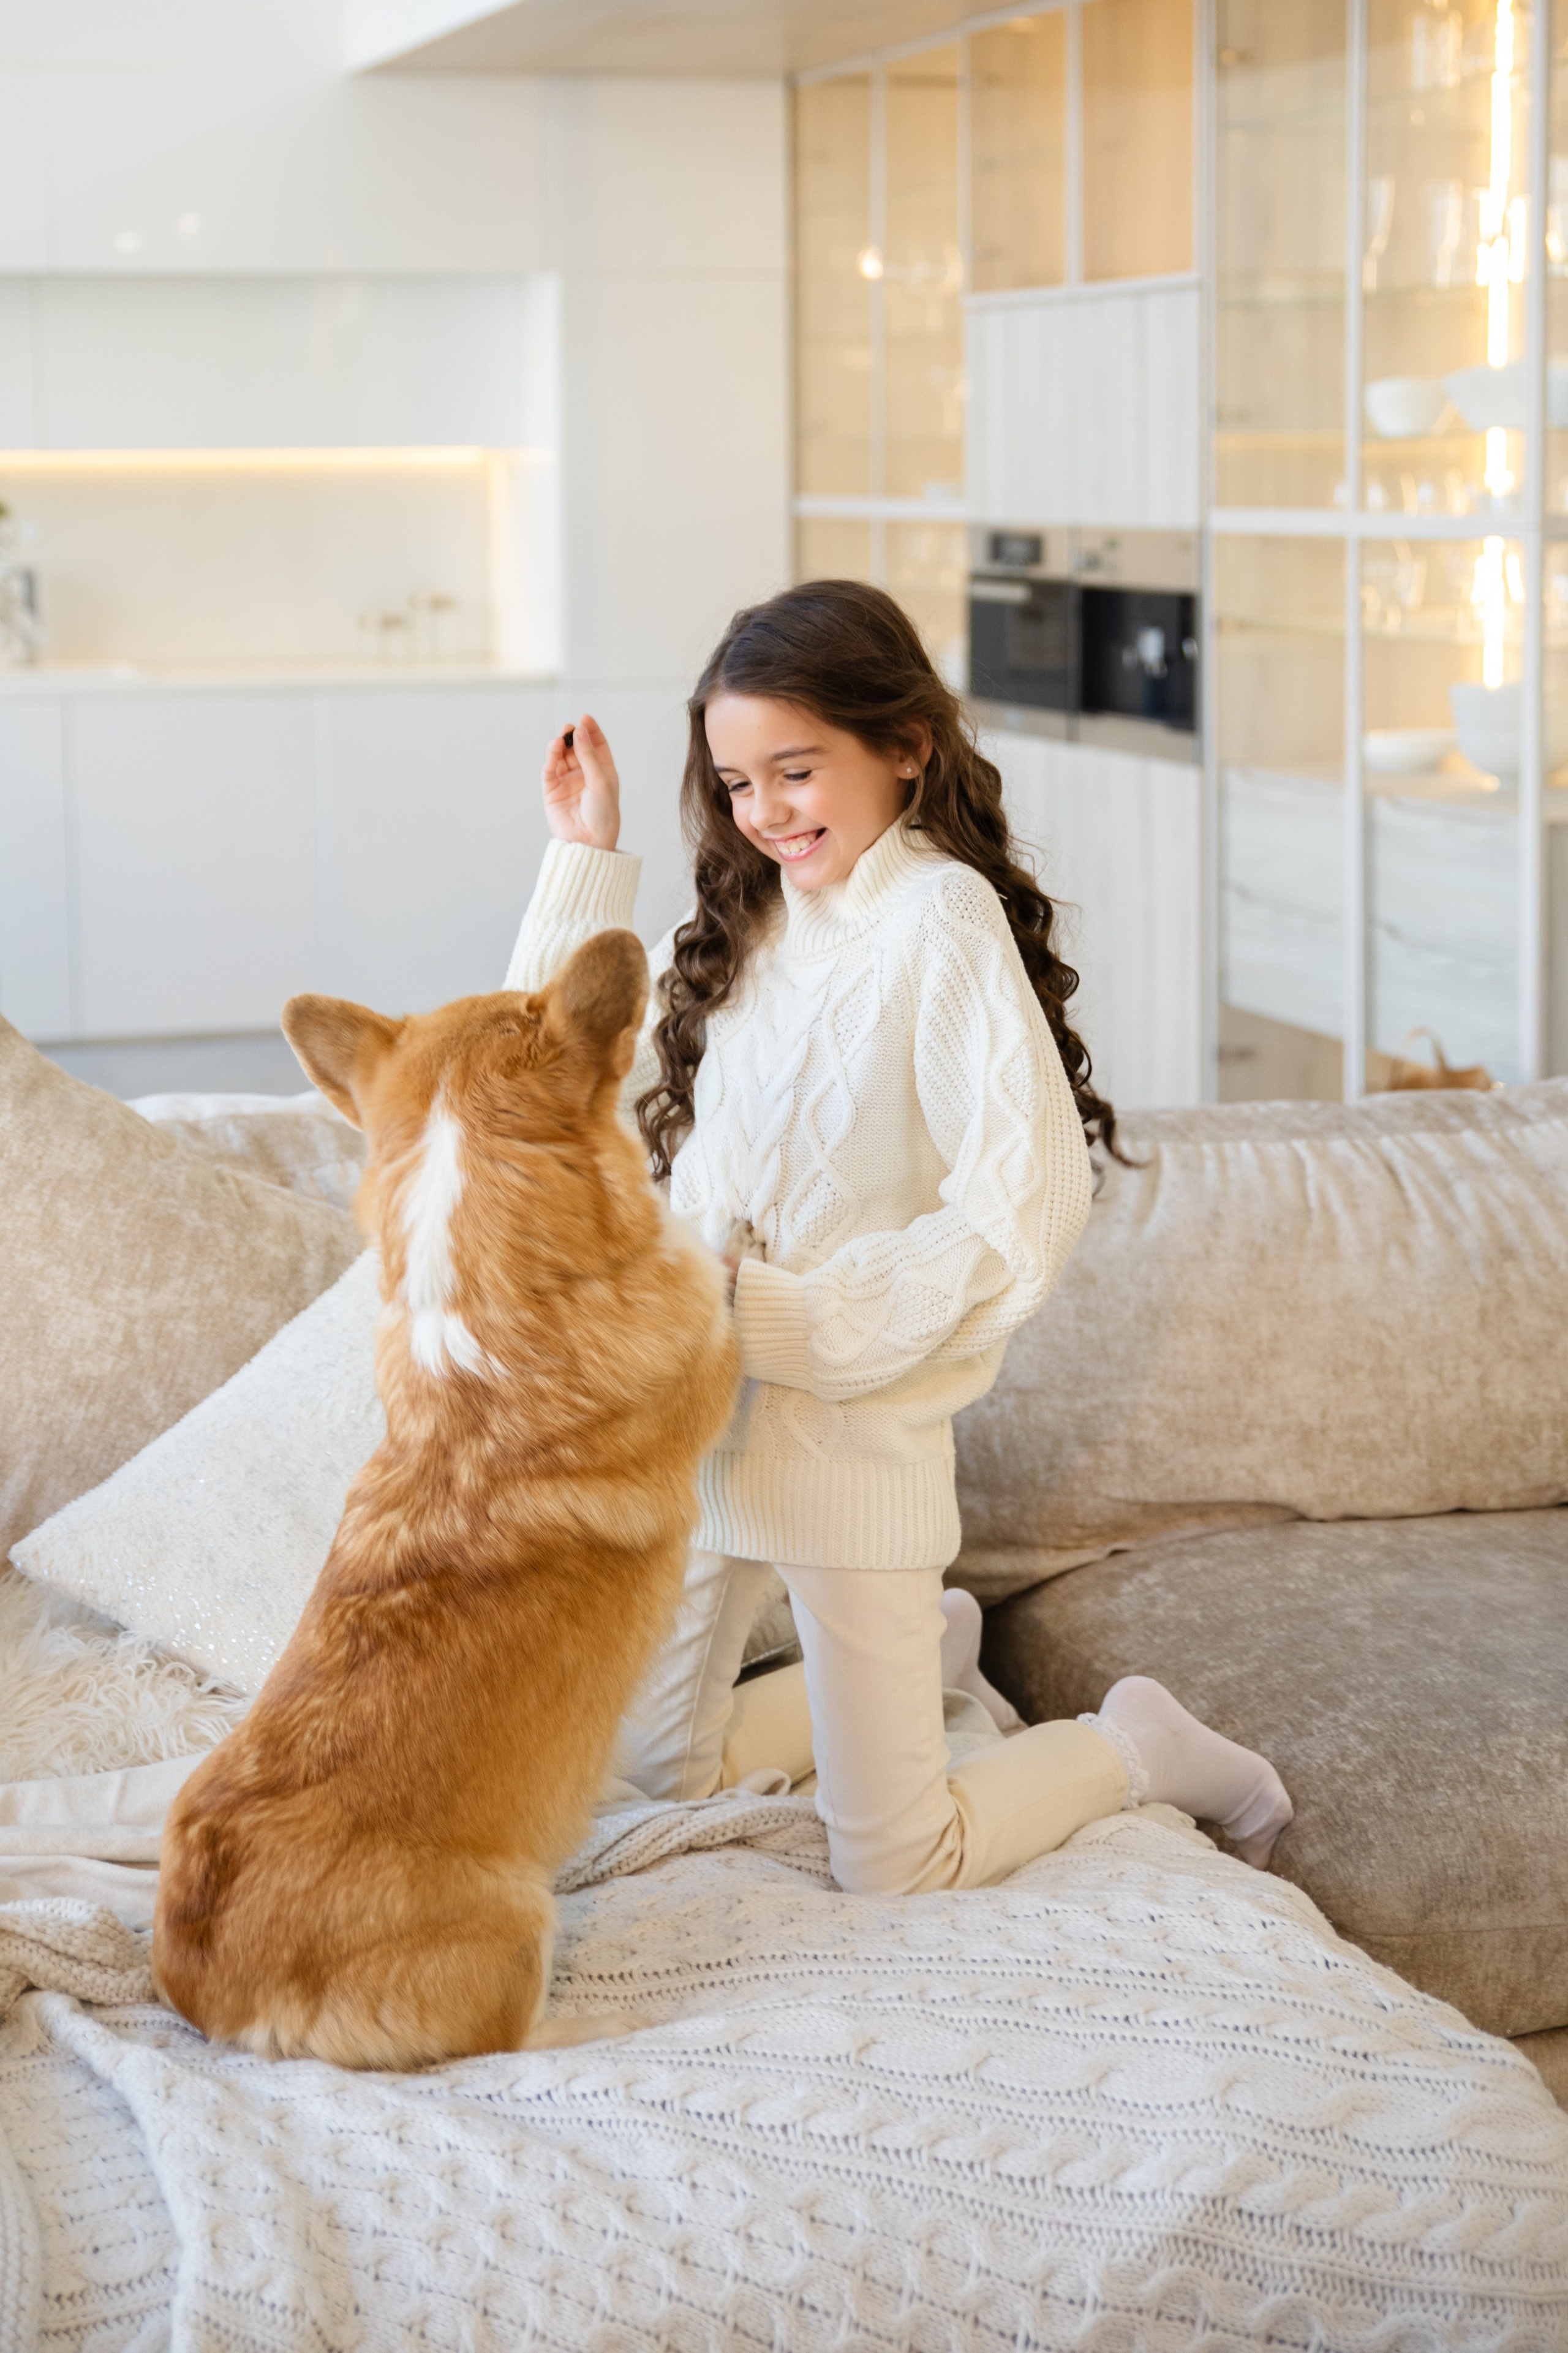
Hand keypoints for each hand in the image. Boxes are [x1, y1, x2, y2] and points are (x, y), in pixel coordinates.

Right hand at [542, 713, 620, 850]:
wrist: (589, 842)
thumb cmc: (603, 815)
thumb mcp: (601, 781)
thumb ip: (589, 756)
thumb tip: (579, 731)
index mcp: (602, 772)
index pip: (596, 745)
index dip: (590, 730)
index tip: (584, 719)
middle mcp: (584, 775)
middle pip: (576, 747)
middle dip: (572, 735)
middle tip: (569, 728)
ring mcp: (567, 782)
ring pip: (561, 756)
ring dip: (559, 745)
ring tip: (560, 739)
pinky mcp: (552, 791)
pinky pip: (549, 770)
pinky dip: (550, 758)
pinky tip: (554, 750)